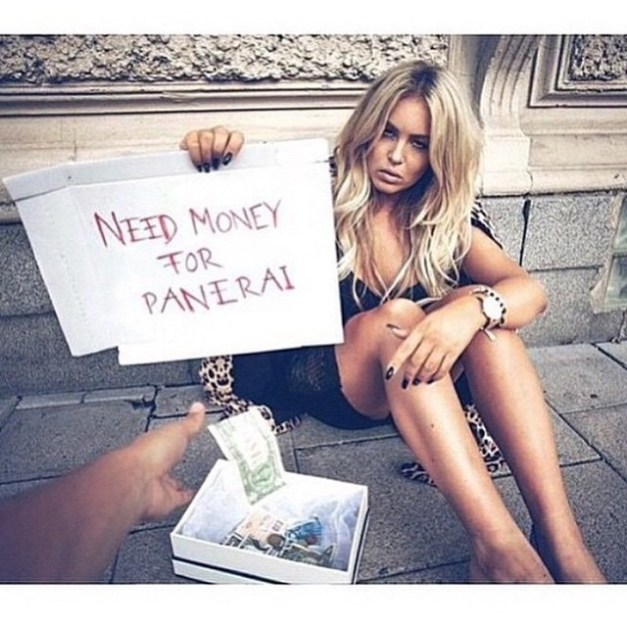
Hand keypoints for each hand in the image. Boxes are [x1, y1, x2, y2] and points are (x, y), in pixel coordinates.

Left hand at [125, 402, 206, 521]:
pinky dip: (185, 500)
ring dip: (179, 485)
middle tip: (185, 465)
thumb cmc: (149, 452)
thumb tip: (198, 408)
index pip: (166, 442)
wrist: (138, 480)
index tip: (185, 438)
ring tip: (191, 484)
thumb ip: (190, 422)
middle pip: (167, 466)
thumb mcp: (177, 430)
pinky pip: (177, 500)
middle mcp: (153, 466)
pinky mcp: (164, 501)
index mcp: (154, 446)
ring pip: (170, 485)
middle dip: (175, 466)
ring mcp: (157, 485)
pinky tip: (192, 498)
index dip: (175, 441)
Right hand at [180, 126, 244, 171]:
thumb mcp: (227, 174)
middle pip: (221, 133)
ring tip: (207, 167)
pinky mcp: (191, 138)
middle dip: (218, 149)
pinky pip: (192, 140)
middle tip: (216, 164)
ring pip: (206, 136)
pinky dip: (195, 153)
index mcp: (232, 141)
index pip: (236, 136)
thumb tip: (234, 177)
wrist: (200, 179)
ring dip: (206, 153)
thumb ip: (232, 172)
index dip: (233, 146)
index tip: (228, 158)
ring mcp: (205, 135)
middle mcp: (219, 135)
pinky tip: (198, 164)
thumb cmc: (218, 175)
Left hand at [386, 296, 482, 385]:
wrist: (468, 311)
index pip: (405, 348)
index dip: (395, 362)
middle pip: (417, 361)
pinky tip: (431, 379)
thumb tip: (391, 330)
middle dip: (409, 375)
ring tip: (418, 382)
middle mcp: (431, 337)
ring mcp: (444, 344)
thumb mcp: (425, 320)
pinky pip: (444, 368)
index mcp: (421, 329)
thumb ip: (409, 330)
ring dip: (422, 377)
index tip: (389, 374)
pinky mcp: (455, 351)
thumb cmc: (444, 316)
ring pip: (430, 367)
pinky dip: (436, 376)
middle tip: (405, 383)